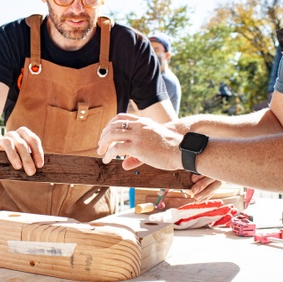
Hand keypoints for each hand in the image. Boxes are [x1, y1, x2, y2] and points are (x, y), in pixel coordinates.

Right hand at [0, 126, 43, 175]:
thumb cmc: (13, 154)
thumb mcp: (22, 155)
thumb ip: (28, 159)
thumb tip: (36, 170)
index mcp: (23, 134)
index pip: (33, 140)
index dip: (37, 152)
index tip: (40, 165)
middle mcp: (13, 134)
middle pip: (22, 144)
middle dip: (27, 158)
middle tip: (31, 171)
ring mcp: (0, 139)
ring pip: (8, 143)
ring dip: (13, 155)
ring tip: (18, 167)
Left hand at [97, 114, 222, 197]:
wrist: (182, 149)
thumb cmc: (172, 148)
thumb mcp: (153, 144)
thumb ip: (137, 152)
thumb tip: (124, 163)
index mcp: (143, 122)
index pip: (121, 118)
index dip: (111, 125)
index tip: (106, 133)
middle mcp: (139, 125)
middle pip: (114, 125)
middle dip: (104, 135)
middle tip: (100, 145)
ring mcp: (137, 135)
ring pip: (112, 135)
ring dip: (104, 144)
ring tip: (101, 152)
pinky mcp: (137, 146)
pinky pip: (116, 148)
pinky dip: (108, 154)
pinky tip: (107, 159)